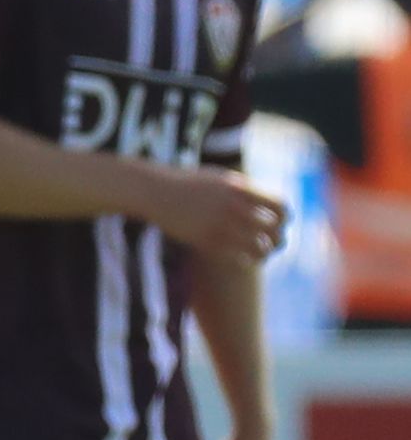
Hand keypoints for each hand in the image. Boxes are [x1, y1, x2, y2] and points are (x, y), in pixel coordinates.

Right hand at [140, 163, 284, 260]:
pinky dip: (247, 260)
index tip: (279, 223)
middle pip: (274, 229)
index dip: (285, 218)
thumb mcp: (221, 179)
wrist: (154, 192)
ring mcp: (220, 224)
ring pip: (260, 247)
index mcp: (240, 189)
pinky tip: (244, 259)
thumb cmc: (189, 184)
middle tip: (273, 242)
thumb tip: (269, 206)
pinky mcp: (206, 241)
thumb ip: (246, 190)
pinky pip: (239, 257)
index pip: (280, 207)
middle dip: (278, 238)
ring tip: (260, 253)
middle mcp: (233, 206)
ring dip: (265, 252)